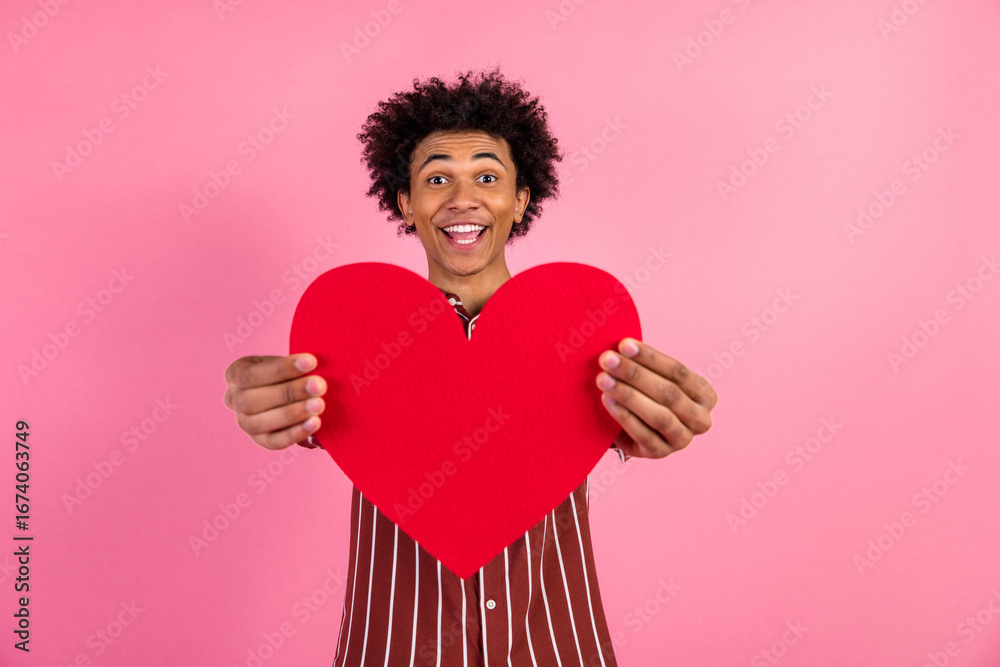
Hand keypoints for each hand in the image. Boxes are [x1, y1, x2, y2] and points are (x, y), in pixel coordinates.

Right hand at [223, 353, 327, 449]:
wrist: (294, 390)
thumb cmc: (290, 371)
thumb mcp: (287, 362)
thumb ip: (296, 366)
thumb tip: (315, 369)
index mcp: (235, 373)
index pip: (251, 374)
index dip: (282, 369)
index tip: (311, 361)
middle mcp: (234, 399)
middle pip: (252, 401)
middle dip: (289, 392)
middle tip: (319, 385)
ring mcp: (244, 422)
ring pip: (259, 424)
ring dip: (292, 414)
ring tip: (319, 405)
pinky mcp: (260, 440)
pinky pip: (274, 441)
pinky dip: (295, 433)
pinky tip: (314, 423)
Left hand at [595, 338, 716, 458]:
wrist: (635, 428)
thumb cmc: (647, 394)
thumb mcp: (654, 379)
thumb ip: (646, 364)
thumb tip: (623, 344)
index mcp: (705, 395)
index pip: (678, 371)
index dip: (650, 357)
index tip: (623, 344)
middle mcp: (701, 419)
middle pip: (668, 393)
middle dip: (635, 374)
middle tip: (607, 360)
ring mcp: (683, 440)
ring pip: (659, 415)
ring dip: (628, 395)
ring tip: (603, 379)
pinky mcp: (661, 453)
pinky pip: (644, 434)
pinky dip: (624, 416)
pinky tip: (607, 400)